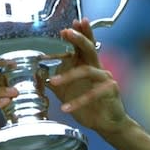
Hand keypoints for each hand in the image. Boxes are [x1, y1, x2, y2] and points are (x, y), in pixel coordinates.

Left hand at [48, 18, 127, 136]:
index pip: (84, 46)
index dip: (80, 34)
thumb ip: (55, 82)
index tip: (70, 25)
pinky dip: (78, 101)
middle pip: (89, 48)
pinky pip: (93, 94)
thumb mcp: (67, 93)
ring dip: (68, 75)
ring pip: (87, 71)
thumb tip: (38, 74)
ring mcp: (106, 79)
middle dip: (79, 38)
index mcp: (88, 66)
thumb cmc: (88, 106)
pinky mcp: (110, 91)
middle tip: (67, 31)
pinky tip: (66, 108)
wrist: (106, 123)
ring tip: (52, 82)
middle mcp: (98, 69)